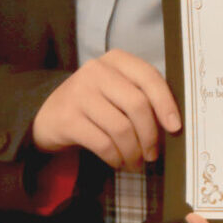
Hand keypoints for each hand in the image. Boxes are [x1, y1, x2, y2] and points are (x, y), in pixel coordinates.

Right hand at [31, 51, 179, 169]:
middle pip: (137, 105)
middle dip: (150, 135)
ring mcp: (79, 93)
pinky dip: (115, 157)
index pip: (149, 77)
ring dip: (133, 151)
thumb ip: (141, 96)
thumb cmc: (94, 104)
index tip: (175, 127)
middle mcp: (96, 71)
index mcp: (116, 60)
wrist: (48, 115)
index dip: (166, 103)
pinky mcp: (67, 118)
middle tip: (152, 154)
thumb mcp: (116, 90)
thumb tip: (172, 124)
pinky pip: (103, 143)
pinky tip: (117, 162)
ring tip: (135, 162)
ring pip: (121, 128)